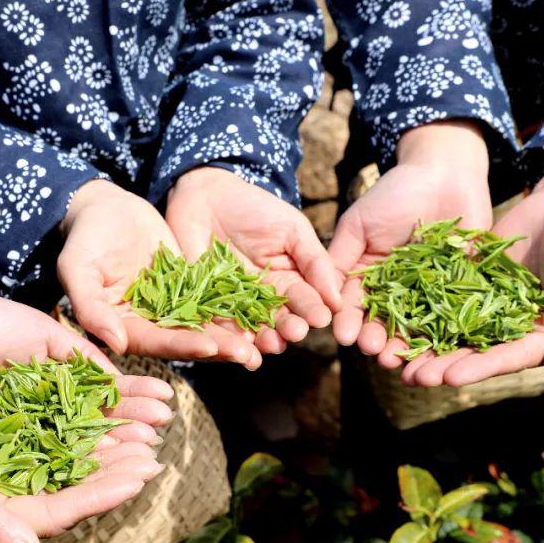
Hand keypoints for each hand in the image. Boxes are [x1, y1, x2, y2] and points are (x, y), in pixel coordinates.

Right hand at [0, 360, 162, 542]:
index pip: (53, 516)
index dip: (102, 494)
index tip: (143, 472)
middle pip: (62, 496)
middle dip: (109, 474)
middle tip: (154, 452)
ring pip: (56, 473)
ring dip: (96, 455)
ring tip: (138, 436)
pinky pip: (40, 452)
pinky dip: (71, 437)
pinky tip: (98, 421)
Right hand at [58, 180, 256, 366]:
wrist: (106, 208)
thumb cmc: (84, 238)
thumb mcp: (77, 268)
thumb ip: (90, 307)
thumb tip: (116, 344)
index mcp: (121, 327)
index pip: (154, 342)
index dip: (182, 346)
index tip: (210, 347)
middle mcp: (147, 324)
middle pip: (185, 341)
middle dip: (216, 348)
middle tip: (247, 354)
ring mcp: (170, 308)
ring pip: (204, 325)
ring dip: (231, 335)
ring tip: (260, 342)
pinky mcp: (188, 289)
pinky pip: (213, 300)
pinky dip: (234, 308)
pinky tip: (259, 312)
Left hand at [165, 167, 342, 356]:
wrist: (206, 195)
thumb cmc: (255, 208)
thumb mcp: (292, 229)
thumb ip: (314, 261)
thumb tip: (337, 297)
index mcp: (290, 281)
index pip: (304, 300)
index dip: (313, 309)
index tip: (321, 318)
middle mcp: (264, 299)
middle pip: (280, 319)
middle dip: (289, 327)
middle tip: (296, 333)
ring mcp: (235, 303)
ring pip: (251, 328)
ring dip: (262, 339)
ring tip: (271, 345)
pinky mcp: (206, 305)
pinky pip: (217, 325)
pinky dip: (227, 338)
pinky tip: (239, 347)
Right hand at [329, 120, 492, 357]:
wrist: (446, 172)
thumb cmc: (396, 192)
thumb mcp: (360, 222)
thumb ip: (340, 257)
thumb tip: (322, 295)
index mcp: (368, 276)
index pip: (353, 303)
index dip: (348, 320)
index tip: (343, 336)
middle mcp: (395, 290)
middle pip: (383, 321)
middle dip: (376, 338)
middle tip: (373, 352)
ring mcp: (428, 292)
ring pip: (415, 326)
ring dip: (406, 345)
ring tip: (399, 360)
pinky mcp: (461, 291)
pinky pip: (453, 317)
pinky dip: (444, 335)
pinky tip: (438, 350)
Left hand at [402, 153, 543, 387]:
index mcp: (541, 338)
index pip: (506, 359)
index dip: (478, 368)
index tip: (449, 377)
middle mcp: (511, 328)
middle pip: (473, 352)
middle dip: (443, 365)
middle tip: (411, 376)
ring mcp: (488, 306)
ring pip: (452, 330)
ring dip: (426, 346)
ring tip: (394, 360)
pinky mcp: (469, 283)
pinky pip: (441, 297)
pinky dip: (419, 310)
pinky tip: (393, 319)